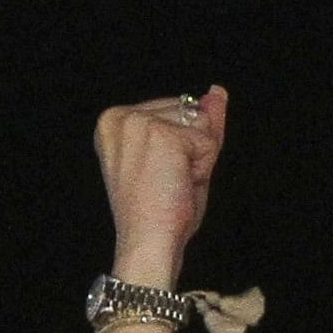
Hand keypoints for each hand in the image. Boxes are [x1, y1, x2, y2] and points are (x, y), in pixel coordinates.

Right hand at [94, 86, 227, 287]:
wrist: (149, 240)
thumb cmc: (158, 210)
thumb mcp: (182, 159)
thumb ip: (200, 121)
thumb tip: (217, 92)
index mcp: (115, 121)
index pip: (176, 111)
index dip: (182, 146)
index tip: (159, 173)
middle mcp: (120, 115)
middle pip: (189, 112)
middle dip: (192, 149)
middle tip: (168, 181)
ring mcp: (139, 122)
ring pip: (200, 125)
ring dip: (198, 158)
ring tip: (172, 183)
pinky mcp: (160, 133)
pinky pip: (208, 141)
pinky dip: (203, 166)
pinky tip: (179, 183)